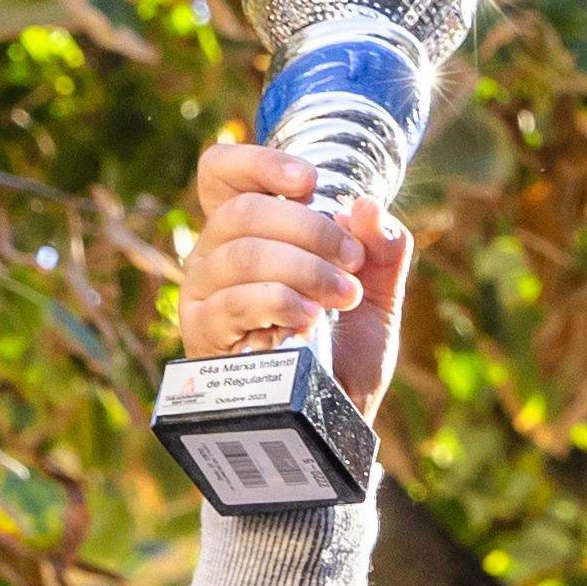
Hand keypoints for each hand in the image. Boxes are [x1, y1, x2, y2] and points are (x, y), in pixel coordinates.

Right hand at [178, 138, 416, 414]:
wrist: (334, 423)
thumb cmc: (346, 356)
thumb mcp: (377, 296)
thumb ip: (383, 250)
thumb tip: (368, 206)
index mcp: (249, 234)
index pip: (221, 174)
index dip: (257, 162)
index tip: (308, 180)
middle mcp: (215, 256)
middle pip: (242, 211)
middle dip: (309, 227)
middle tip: (353, 260)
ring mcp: (204, 295)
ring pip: (240, 252)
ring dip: (303, 266)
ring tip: (345, 294)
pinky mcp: (203, 336)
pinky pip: (234, 301)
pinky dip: (280, 300)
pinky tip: (311, 316)